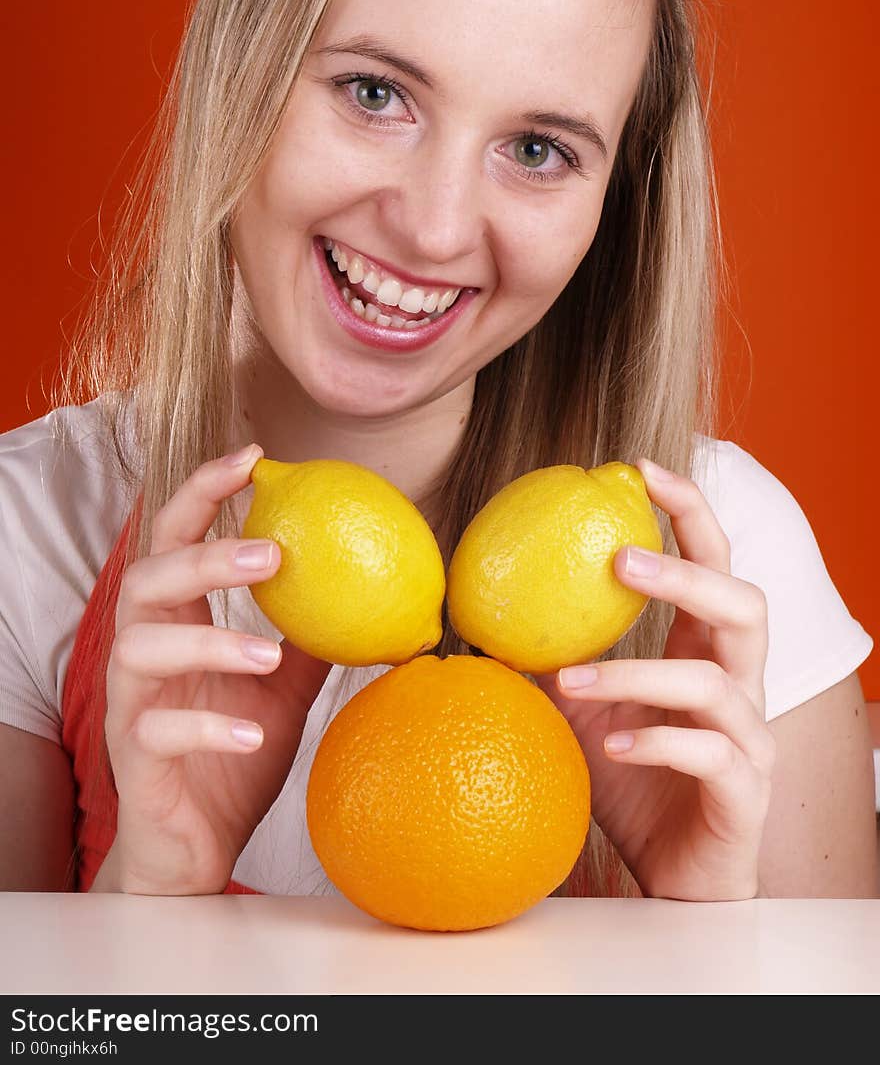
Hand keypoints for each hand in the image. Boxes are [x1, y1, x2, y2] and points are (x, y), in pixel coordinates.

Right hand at [102, 446, 330, 894]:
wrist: (196, 847)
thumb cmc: (233, 754)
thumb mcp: (282, 688)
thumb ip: (309, 637)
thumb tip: (376, 590)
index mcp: (176, 622)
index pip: (175, 538)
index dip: (205, 492)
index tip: (254, 458)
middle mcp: (143, 652)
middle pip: (146, 580)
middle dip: (203, 556)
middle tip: (270, 553)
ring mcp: (132, 704)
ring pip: (139, 648)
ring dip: (209, 641)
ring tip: (269, 652)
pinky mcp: (135, 758)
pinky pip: (157, 730)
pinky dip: (207, 724)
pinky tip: (252, 730)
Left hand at [535, 458, 774, 900]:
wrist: (673, 877)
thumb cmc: (631, 781)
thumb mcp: (580, 711)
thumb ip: (550, 658)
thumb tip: (476, 610)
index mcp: (707, 651)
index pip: (715, 563)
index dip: (688, 512)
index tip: (640, 468)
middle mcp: (741, 684)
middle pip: (744, 604)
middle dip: (685, 573)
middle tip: (617, 561)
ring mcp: (750, 738)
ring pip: (715, 681)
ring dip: (637, 673)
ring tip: (571, 679)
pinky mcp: (746, 792)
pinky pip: (712, 754)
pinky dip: (658, 742)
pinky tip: (611, 746)